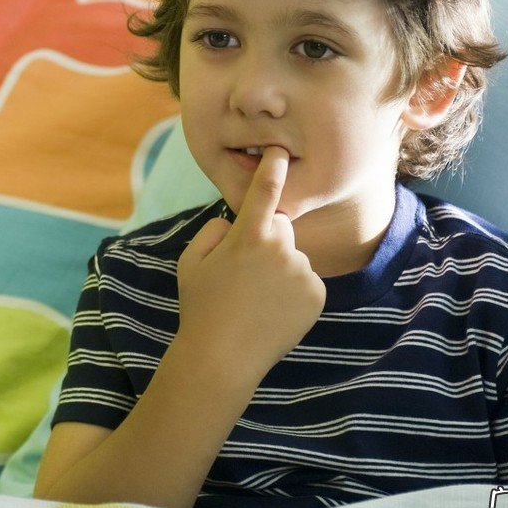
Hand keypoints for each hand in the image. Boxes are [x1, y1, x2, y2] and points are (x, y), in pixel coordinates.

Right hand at [175, 146, 324, 377]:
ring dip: (280, 268)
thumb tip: (235, 220)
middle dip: (267, 240)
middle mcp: (282, 249)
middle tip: (244, 274)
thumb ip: (212, 231)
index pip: (266, 190)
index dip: (274, 166)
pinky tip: (272, 310)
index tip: (282, 149)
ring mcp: (303, 273)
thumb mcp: (190, 262)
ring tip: (256, 299)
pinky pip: (305, 280)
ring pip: (293, 256)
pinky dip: (293, 291)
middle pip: (281, 227)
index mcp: (249, 236)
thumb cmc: (201, 307)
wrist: (223, 358)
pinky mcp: (317, 295)